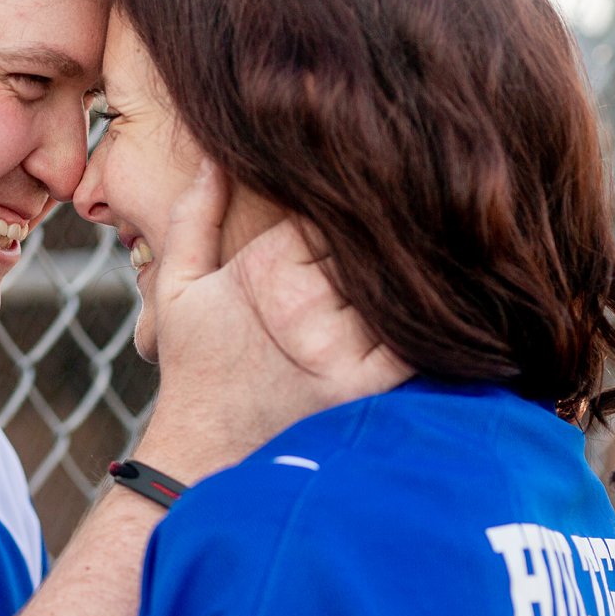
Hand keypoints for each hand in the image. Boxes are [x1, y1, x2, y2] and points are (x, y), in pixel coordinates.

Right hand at [139, 162, 404, 479]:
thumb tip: (217, 156)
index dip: (349, 200)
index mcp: (267, 269)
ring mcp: (338, 347)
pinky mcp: (365, 387)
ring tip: (435, 250)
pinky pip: (412, 340)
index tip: (367, 191)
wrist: (203, 459)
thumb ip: (195, 217)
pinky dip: (424, 322)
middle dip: (383, 231)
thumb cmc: (194, 372)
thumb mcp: (178, 288)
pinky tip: (436, 306)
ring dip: (410, 271)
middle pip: (370, 242)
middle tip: (417, 209)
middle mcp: (305, 303)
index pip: (333, 208)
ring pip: (395, 284)